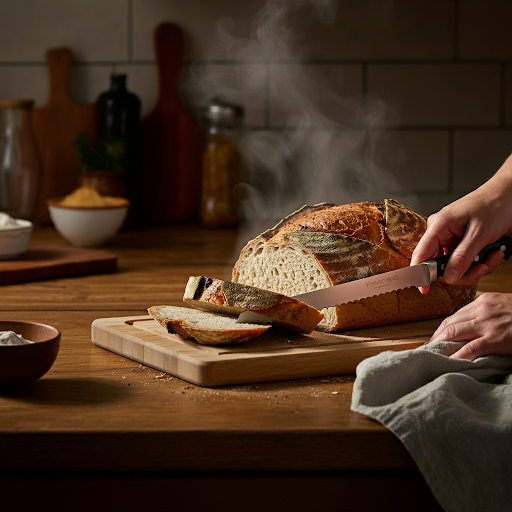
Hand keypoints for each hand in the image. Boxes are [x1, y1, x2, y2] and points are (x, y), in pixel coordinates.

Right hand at [411, 160, 511, 292]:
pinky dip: (481, 262)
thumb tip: (449, 277)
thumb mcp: (479, 233)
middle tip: (480, 268)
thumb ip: (463, 257)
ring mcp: (453, 239)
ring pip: (456, 266)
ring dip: (476, 267)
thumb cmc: (494, 204)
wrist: (510, 194)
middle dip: (463, 271)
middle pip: (441, 265)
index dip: (420, 273)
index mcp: (438, 226)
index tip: (424, 290)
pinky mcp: (464, 244)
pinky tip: (494, 253)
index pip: (421, 254)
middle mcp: (442, 233)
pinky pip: (466, 262)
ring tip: (492, 257)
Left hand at [428, 292, 511, 359]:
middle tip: (428, 349)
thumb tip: (472, 326)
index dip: (441, 329)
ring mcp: (487, 324)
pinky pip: (470, 348)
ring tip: (433, 356)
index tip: (435, 339)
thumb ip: (486, 314)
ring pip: (453, 333)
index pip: (455, 316)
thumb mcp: (502, 307)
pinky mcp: (496, 338)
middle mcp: (481, 309)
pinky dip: (457, 356)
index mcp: (482, 301)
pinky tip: (449, 363)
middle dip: (436, 338)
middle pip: (449, 324)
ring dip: (440, 346)